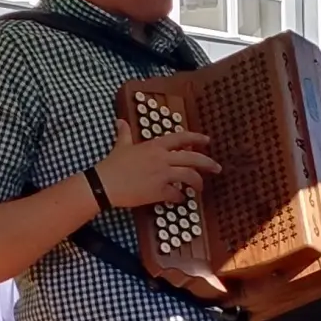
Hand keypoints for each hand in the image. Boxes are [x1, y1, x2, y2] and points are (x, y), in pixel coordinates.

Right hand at [95, 119, 221, 207]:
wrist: (103, 184)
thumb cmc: (111, 165)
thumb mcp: (120, 146)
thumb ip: (124, 134)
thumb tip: (120, 122)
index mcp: (154, 146)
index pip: (180, 138)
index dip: (196, 138)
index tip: (207, 140)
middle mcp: (161, 159)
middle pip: (193, 158)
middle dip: (208, 163)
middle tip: (217, 168)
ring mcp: (162, 175)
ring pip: (189, 176)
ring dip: (197, 183)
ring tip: (200, 188)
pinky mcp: (159, 191)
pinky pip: (176, 194)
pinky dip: (179, 198)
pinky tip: (178, 199)